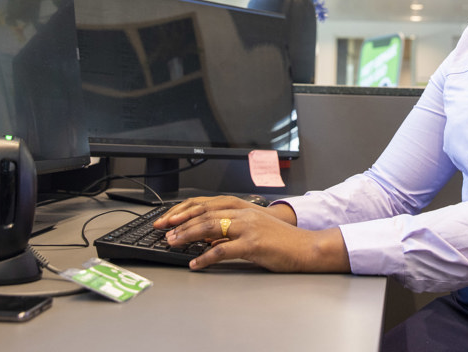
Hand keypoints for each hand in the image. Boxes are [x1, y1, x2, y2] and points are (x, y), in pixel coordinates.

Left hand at [154, 196, 348, 272]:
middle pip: (205, 213)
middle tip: (163, 232)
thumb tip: (205, 237)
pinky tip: (196, 263)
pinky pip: (223, 250)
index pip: (206, 204)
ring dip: (188, 236)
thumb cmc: (279, 239)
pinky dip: (206, 257)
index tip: (167, 220)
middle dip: (180, 222)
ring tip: (173, 244)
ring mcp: (248, 227)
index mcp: (242, 207)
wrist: (304, 246)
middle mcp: (243, 213)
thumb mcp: (253, 227)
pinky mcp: (253, 244)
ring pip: (210, 227)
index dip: (184, 211)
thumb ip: (230, 229)